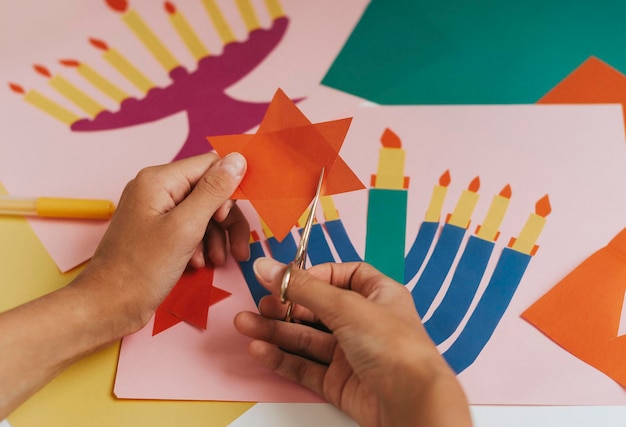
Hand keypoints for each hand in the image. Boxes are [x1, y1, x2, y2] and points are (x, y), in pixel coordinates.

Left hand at [0, 152, 249, 418]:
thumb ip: (214, 191)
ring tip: (218, 261)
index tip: (233, 219)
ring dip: (216, 235)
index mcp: (159, 179)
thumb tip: (238, 158)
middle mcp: (156, 188)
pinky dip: (201, 243)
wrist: (108, 306)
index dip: (229, 189)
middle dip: (227, 219)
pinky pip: (190, 226)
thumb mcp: (186, 227)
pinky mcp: (157, 230)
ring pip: (203, 210)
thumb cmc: (142, 269)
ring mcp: (155, 209)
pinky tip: (200, 263)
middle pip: (209, 190)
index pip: (211, 165)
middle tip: (238, 249)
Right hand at [234, 259, 471, 426]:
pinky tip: (260, 348)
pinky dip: (281, 357)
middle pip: (317, 308)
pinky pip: (304, 365)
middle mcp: (364, 323)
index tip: (287, 278)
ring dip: (275, 330)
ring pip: (306, 338)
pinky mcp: (339, 382)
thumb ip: (302, 287)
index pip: (342, 276)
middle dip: (285, 305)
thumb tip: (268, 266)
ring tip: (246, 324)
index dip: (314, 275)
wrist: (410, 401)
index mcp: (378, 295)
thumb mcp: (345, 306)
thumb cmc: (395, 348)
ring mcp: (351, 354)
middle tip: (260, 303)